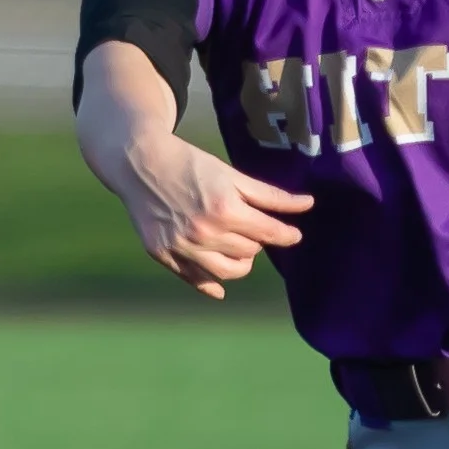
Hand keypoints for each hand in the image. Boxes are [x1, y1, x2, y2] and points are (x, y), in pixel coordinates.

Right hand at [112, 133, 312, 299]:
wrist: (140, 163)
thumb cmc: (190, 164)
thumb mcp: (232, 175)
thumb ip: (270, 195)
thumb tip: (308, 204)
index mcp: (225, 210)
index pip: (269, 233)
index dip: (287, 235)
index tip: (293, 236)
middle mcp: (205, 233)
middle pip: (250, 252)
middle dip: (256, 240)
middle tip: (250, 227)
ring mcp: (182, 248)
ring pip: (228, 273)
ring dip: (241, 263)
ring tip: (238, 248)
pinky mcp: (163, 255)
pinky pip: (197, 280)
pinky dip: (212, 284)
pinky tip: (220, 285)